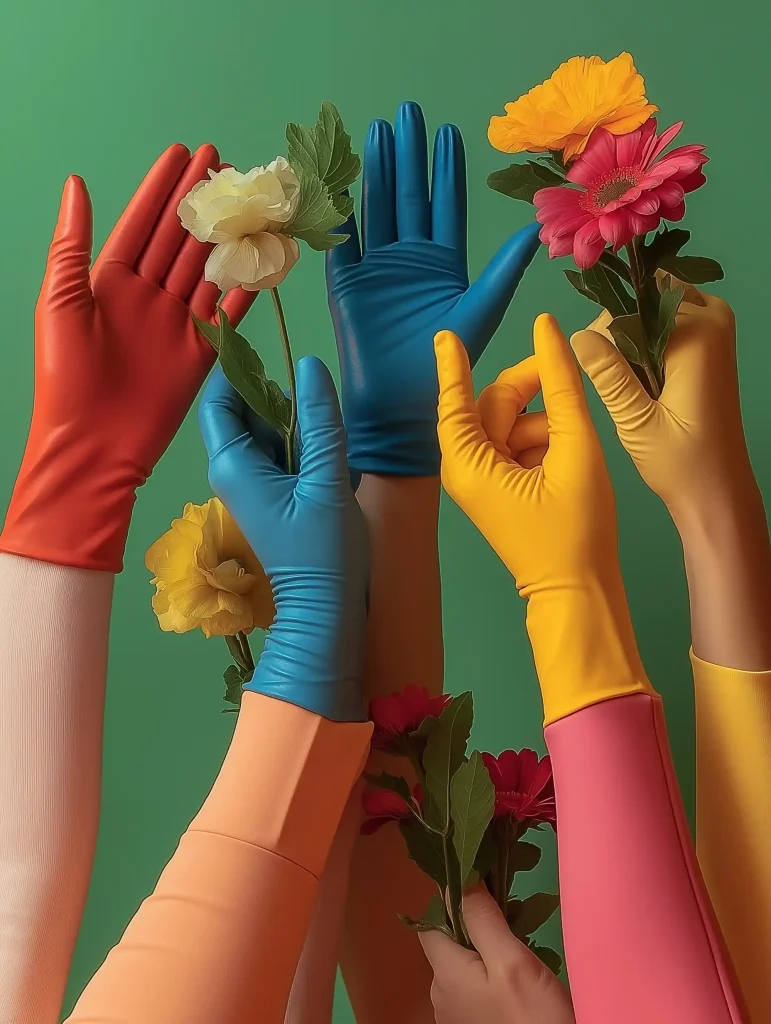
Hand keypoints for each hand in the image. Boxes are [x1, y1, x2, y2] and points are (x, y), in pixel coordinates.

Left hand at [1, 145, 254, 571]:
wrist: (94, 445)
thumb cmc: (67, 376)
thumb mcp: (60, 302)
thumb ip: (72, 244)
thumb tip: (76, 185)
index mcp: (109, 282)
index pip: (141, 223)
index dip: (161, 188)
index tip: (182, 153)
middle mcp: (147, 297)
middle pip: (178, 239)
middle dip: (199, 200)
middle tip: (222, 161)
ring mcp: (176, 323)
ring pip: (206, 267)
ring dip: (226, 233)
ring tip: (247, 197)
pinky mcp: (202, 351)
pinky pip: (228, 310)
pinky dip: (247, 284)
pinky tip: (264, 255)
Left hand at [199, 358, 368, 722]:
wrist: (327, 609)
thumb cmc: (322, 549)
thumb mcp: (326, 478)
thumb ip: (319, 420)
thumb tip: (308, 365)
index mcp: (233, 463)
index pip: (219, 401)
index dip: (237, 370)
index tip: (268, 348)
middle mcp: (234, 471)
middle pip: (247, 413)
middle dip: (281, 401)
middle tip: (317, 408)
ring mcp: (253, 485)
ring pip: (269, 433)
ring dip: (299, 426)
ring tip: (329, 440)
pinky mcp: (273, 497)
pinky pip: (283, 455)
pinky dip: (305, 448)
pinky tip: (332, 462)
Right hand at [326, 101, 539, 475]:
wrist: (403, 406)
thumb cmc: (447, 364)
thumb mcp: (482, 311)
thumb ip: (503, 270)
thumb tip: (536, 229)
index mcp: (443, 263)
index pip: (445, 205)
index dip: (445, 170)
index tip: (447, 131)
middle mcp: (409, 260)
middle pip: (408, 196)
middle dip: (408, 155)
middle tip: (407, 113)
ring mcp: (376, 270)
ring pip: (376, 209)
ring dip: (376, 171)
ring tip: (378, 131)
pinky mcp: (347, 285)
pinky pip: (344, 242)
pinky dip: (341, 214)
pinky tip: (341, 181)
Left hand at [419, 887, 574, 1023]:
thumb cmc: (532, 1017)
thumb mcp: (511, 961)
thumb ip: (482, 919)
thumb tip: (460, 877)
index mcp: (444, 974)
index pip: (429, 924)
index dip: (450, 902)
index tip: (481, 889)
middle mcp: (441, 995)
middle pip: (449, 945)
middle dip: (476, 926)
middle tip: (512, 917)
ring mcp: (456, 1016)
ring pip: (465, 968)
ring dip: (488, 951)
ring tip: (522, 946)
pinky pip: (476, 991)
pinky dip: (493, 977)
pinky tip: (521, 979)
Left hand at [435, 315, 649, 722]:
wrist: (579, 589)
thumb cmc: (576, 528)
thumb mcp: (575, 448)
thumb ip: (562, 385)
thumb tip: (548, 330)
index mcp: (469, 463)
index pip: (455, 401)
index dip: (454, 365)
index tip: (446, 333)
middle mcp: (466, 468)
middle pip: (492, 405)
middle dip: (531, 391)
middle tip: (566, 375)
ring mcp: (483, 478)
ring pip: (511, 423)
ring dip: (544, 424)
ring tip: (572, 452)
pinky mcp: (500, 485)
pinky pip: (517, 444)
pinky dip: (543, 442)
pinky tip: (565, 464)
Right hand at [570, 288, 746, 525]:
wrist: (718, 490)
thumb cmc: (681, 463)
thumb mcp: (636, 421)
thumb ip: (608, 375)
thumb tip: (577, 334)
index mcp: (699, 334)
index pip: (635, 302)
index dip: (606, 327)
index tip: (593, 363)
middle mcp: (713, 320)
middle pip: (647, 296)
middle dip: (620, 326)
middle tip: (609, 375)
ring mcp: (716, 329)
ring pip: (655, 306)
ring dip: (632, 334)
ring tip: (626, 380)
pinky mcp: (711, 343)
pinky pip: (668, 321)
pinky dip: (647, 341)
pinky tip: (639, 378)